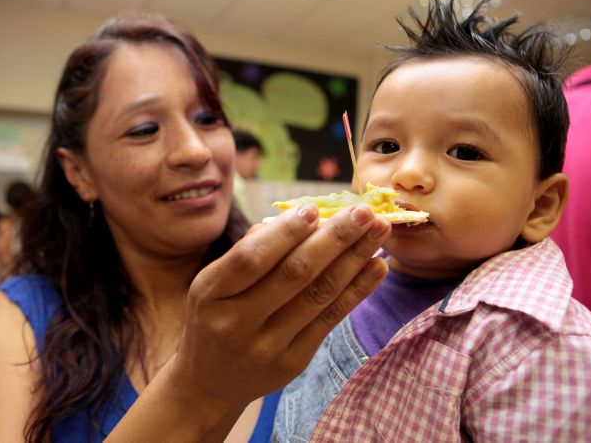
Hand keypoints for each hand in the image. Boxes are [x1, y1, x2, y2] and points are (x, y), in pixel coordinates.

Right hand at [172, 203, 390, 408]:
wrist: (210, 382)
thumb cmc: (215, 317)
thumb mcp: (214, 283)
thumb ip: (250, 251)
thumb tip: (302, 219)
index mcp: (210, 293)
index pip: (251, 258)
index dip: (285, 233)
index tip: (314, 209)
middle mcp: (236, 322)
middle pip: (294, 274)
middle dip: (335, 238)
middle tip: (364, 212)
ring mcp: (266, 346)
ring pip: (319, 295)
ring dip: (355, 259)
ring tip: (380, 232)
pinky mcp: (292, 362)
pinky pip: (330, 320)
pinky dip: (357, 290)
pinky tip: (377, 267)